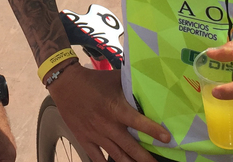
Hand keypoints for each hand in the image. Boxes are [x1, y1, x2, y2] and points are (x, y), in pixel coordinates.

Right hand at [47, 63, 170, 161]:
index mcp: (115, 108)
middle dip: (145, 158)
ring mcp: (95, 134)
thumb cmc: (93, 80)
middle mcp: (107, 125)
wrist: (65, 83)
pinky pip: (97, 158)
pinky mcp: (84, 139)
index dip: (153, 131)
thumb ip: (130, 85)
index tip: (167, 139)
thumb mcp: (114, 78)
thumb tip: (148, 84)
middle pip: (130, 147)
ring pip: (116, 155)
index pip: (138, 122)